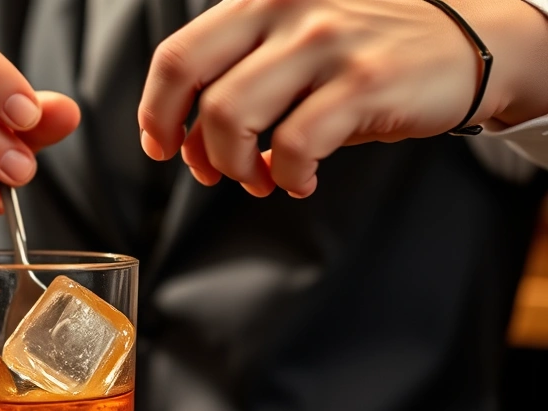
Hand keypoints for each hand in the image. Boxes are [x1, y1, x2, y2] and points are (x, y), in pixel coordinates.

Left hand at [138, 0, 547, 197]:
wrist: (469, 41)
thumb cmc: (369, 49)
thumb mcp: (295, 39)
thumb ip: (241, 73)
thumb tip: (185, 137)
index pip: (178, 55)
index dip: (156, 109)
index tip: (161, 143)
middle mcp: (287, 8)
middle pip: (192, 84)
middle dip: (188, 143)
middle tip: (208, 171)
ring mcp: (325, 42)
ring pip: (231, 117)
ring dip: (237, 167)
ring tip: (262, 178)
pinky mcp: (363, 80)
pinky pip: (294, 145)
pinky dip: (288, 176)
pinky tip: (300, 179)